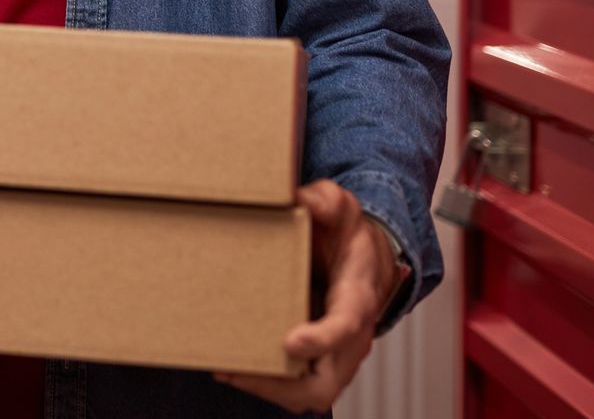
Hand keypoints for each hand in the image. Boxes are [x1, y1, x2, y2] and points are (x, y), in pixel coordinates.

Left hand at [213, 180, 397, 413]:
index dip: (321, 339)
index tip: (290, 341)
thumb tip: (298, 199)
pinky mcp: (321, 359)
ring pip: (310, 394)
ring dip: (270, 390)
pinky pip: (299, 386)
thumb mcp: (341, 208)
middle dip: (284, 385)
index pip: (345, 325)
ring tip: (227, 370)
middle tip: (240, 370)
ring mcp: (337, 355)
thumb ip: (324, 201)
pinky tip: (233, 368)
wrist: (366, 260)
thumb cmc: (348, 236)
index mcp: (357, 297)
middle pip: (326, 382)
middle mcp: (351, 336)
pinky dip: (269, 385)